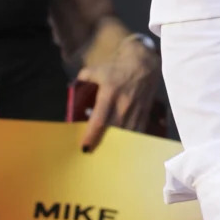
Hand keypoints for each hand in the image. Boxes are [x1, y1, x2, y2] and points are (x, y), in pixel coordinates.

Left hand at [75, 19, 161, 149]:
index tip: (84, 148)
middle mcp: (123, 105)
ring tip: (106, 154)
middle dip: (102, 144)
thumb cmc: (119, 68)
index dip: (91, 135)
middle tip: (92, 154)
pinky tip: (123, 148)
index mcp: (110, 93)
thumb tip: (73, 85)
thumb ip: (84, 77)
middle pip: (112, 130)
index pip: (99, 119)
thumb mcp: (99, 70)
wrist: (145, 65)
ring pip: (126, 134)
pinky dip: (130, 141)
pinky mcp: (144, 114)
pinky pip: (137, 132)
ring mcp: (135, 110)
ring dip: (116, 145)